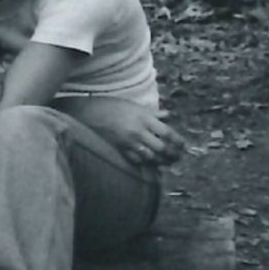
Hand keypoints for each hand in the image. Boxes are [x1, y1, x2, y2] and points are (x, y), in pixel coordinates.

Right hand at [66, 99, 187, 168]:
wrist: (86, 112)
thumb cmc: (110, 106)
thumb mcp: (133, 106)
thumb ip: (152, 113)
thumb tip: (169, 116)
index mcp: (143, 118)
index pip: (167, 132)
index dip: (178, 141)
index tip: (182, 145)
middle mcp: (138, 131)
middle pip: (162, 147)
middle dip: (173, 154)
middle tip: (178, 157)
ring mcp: (128, 142)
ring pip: (151, 157)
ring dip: (162, 161)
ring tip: (168, 162)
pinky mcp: (119, 149)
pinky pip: (136, 160)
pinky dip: (145, 163)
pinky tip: (150, 164)